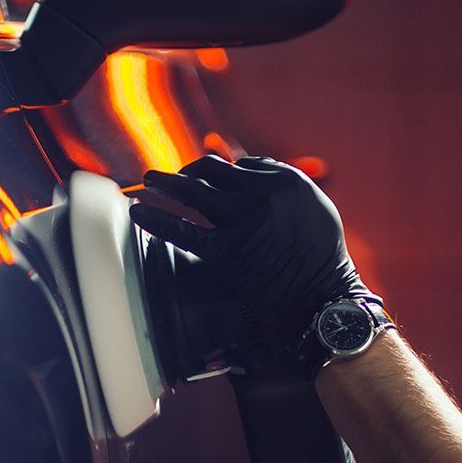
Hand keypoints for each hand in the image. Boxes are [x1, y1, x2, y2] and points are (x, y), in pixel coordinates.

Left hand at [130, 154, 372, 369]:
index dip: (223, 171)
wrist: (322, 298)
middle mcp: (262, 194)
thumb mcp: (315, 207)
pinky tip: (140, 212)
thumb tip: (249, 169)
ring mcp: (242, 221)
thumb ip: (285, 185)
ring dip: (166, 183)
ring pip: (194, 191)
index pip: (243, 164)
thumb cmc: (322, 257)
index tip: (210, 179)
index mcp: (287, 180)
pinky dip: (157, 219)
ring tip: (148, 181)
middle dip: (190, 171)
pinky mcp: (225, 250)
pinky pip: (183, 229)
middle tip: (173, 177)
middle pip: (213, 169)